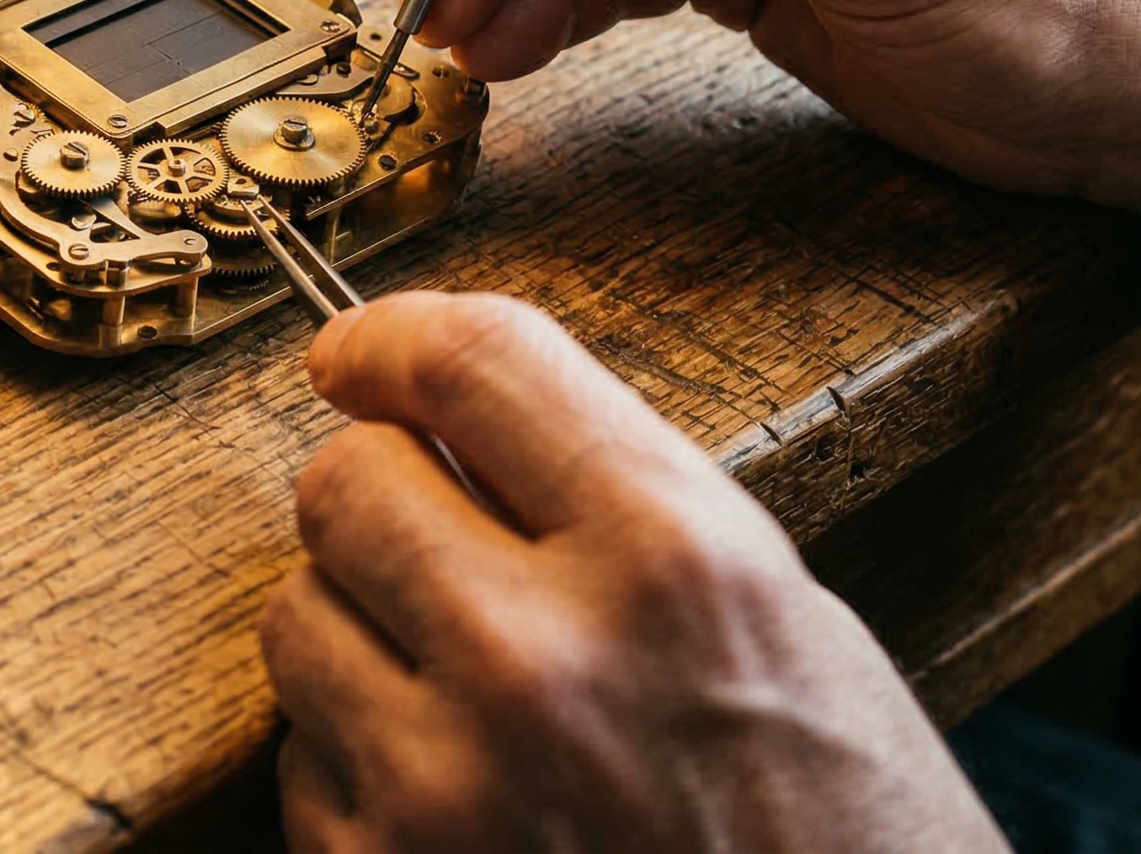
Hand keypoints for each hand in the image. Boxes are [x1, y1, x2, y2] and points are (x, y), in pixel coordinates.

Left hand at [263, 292, 1005, 853]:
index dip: (391, 336)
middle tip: (429, 534)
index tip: (361, 352)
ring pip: (294, 614)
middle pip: (342, 481)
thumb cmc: (846, 833)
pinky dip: (356, 763)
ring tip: (457, 680)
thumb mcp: (780, 619)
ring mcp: (452, 786)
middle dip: (376, 492)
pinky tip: (456, 792)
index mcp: (674, 559)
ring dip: (356, 627)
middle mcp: (546, 659)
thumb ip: (615, 500)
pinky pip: (301, 760)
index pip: (471, 361)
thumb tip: (446, 410)